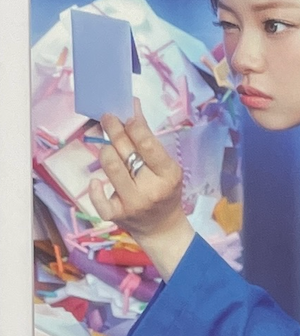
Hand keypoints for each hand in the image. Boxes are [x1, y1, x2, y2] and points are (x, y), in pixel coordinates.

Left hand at [89, 100, 185, 241]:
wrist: (162, 229)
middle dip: (114, 130)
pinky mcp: (117, 216)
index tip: (125, 114)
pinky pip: (100, 201)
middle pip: (127, 153)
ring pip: (112, 169)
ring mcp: (133, 203)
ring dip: (105, 152)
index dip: (134, 126)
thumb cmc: (164, 190)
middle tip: (107, 117)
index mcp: (168, 174)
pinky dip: (95, 189)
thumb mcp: (165, 166)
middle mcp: (151, 189)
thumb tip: (132, 106)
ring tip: (106, 145)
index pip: (148, 145)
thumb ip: (148, 139)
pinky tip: (95, 181)